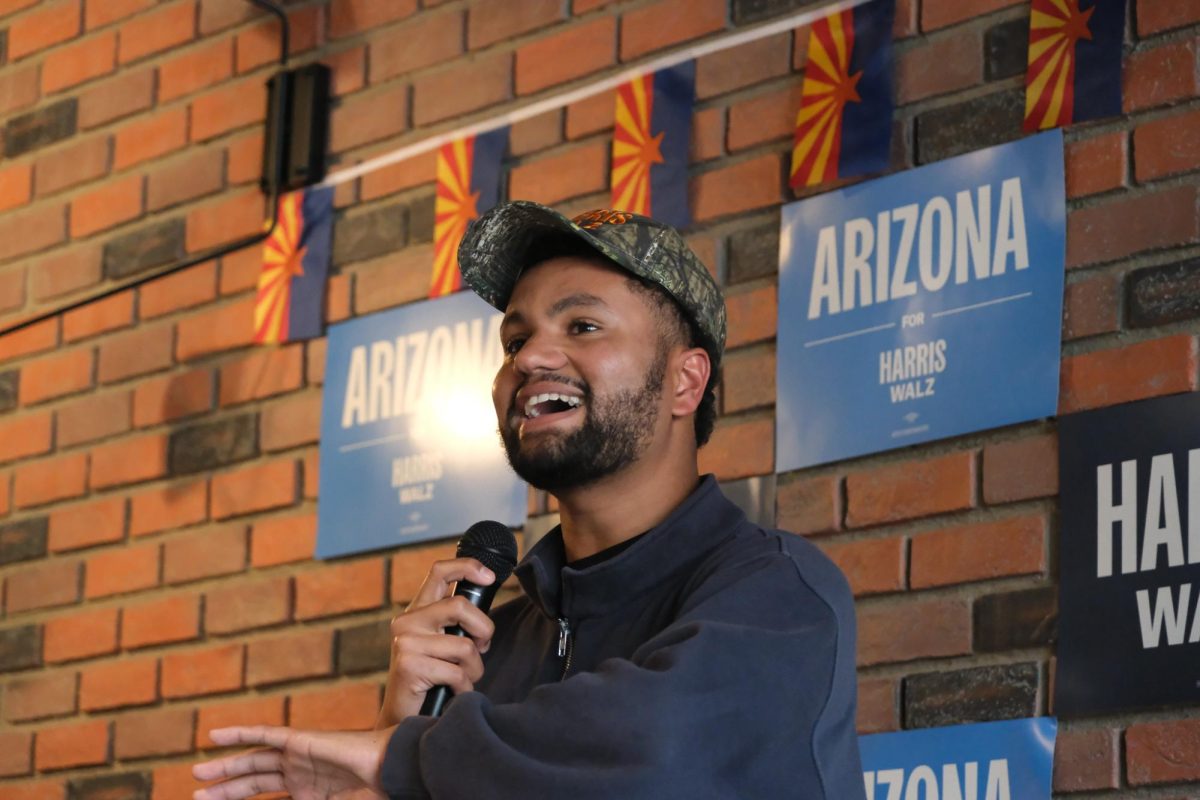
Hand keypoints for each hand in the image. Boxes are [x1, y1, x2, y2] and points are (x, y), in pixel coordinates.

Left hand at [192, 725, 392, 799]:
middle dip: (224, 789)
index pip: (266, 799)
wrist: (389, 772)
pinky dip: (239, 734)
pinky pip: (264, 734)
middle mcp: (298, 774)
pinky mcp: (299, 740)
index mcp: (307, 794)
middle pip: (253, 782)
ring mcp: (297, 757)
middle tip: (196, 796)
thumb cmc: (370, 797)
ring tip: (197, 773)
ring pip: (252, 761)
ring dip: (223, 767)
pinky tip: (214, 736)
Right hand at [376, 557, 495, 726]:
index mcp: (418, 611)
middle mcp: (407, 621)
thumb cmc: (432, 680)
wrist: (403, 719)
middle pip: (460, 606)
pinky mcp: (409, 665)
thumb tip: (487, 598)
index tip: (490, 577)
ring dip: (474, 669)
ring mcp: (405, 642)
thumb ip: (459, 622)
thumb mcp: (444, 643)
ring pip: (464, 645)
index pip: (439, 572)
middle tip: (481, 649)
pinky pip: (456, 672)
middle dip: (484, 630)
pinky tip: (454, 693)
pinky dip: (464, 687)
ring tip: (462, 680)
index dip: (467, 567)